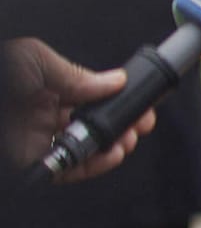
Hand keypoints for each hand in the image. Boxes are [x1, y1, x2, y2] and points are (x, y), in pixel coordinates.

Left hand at [1, 37, 155, 181]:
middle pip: (94, 121)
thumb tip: (111, 82)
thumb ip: (72, 73)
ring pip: (87, 146)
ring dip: (114, 144)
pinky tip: (109, 154)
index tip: (141, 98)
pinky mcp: (33, 164)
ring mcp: (39, 140)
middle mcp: (44, 113)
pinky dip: (94, 165)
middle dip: (123, 121)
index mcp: (44, 85)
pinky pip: (70, 168)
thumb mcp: (31, 59)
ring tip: (128, 138)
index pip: (91, 93)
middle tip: (143, 122)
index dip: (119, 97)